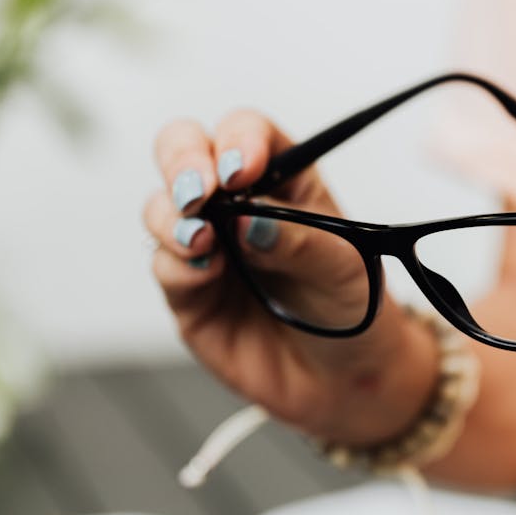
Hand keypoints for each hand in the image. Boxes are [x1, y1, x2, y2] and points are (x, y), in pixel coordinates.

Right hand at [144, 110, 436, 443]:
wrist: (347, 381)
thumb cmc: (353, 309)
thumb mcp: (346, 269)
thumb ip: (300, 241)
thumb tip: (248, 220)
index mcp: (282, 179)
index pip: (246, 133)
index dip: (237, 139)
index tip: (243, 169)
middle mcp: (235, 203)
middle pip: (184, 151)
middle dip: (181, 162)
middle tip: (199, 192)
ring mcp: (208, 246)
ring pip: (162, 207)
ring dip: (173, 217)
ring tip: (203, 241)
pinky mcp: (189, 294)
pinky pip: (165, 267)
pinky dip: (176, 265)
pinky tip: (205, 272)